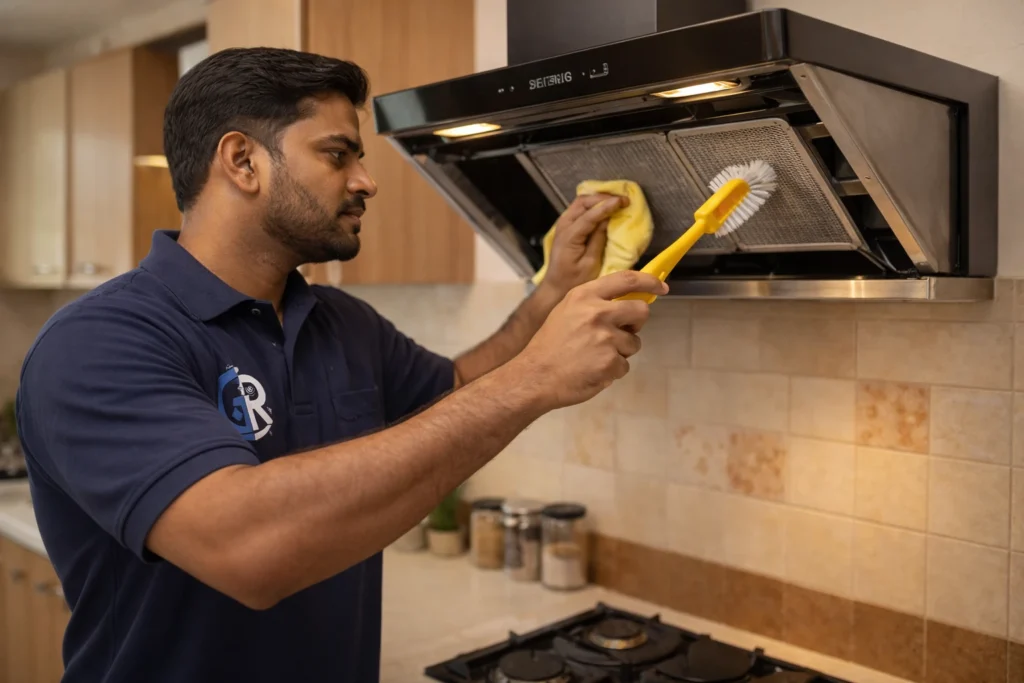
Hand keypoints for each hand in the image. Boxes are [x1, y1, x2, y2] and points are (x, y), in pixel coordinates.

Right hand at [513, 271, 668, 409]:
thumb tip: (625, 303)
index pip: (627, 280)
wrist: (534, 376)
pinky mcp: (610, 362)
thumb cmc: (549, 345)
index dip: (649, 282)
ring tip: (594, 357)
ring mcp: (605, 338)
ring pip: (633, 343)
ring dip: (620, 352)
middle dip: (636, 323)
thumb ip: (594, 303)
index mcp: (585, 296)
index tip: (661, 287)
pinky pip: (624, 366)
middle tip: (622, 332)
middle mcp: (597, 313)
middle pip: (641, 311)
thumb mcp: (566, 311)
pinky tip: (592, 370)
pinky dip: (612, 371)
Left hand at [540, 193, 629, 296]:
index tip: (624, 201)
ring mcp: (564, 223)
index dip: (607, 206)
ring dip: (599, 199)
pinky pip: (581, 209)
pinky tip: (606, 207)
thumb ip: (598, 240)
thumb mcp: (590, 264)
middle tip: (623, 200)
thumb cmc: (573, 281)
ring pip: (582, 202)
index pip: (589, 215)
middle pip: (584, 201)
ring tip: (617, 201)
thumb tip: (609, 220)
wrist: (555, 287)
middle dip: (604, 197)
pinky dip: (594, 205)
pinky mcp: (567, 226)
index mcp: (569, 236)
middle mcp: (564, 225)